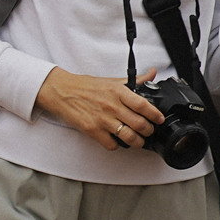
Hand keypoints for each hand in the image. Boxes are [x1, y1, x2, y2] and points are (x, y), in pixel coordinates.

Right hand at [35, 66, 166, 151]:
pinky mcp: (92, 130)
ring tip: (137, 140)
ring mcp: (102, 119)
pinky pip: (112, 144)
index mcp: (118, 91)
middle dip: (148, 131)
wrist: (60, 91)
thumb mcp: (111, 80)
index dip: (155, 115)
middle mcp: (111, 105)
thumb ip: (134, 80)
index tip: (159, 119)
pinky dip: (117, 145)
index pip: (143, 105)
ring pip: (129, 137)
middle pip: (140, 124)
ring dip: (137, 142)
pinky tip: (116, 140)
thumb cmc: (84, 86)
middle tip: (148, 131)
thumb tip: (152, 74)